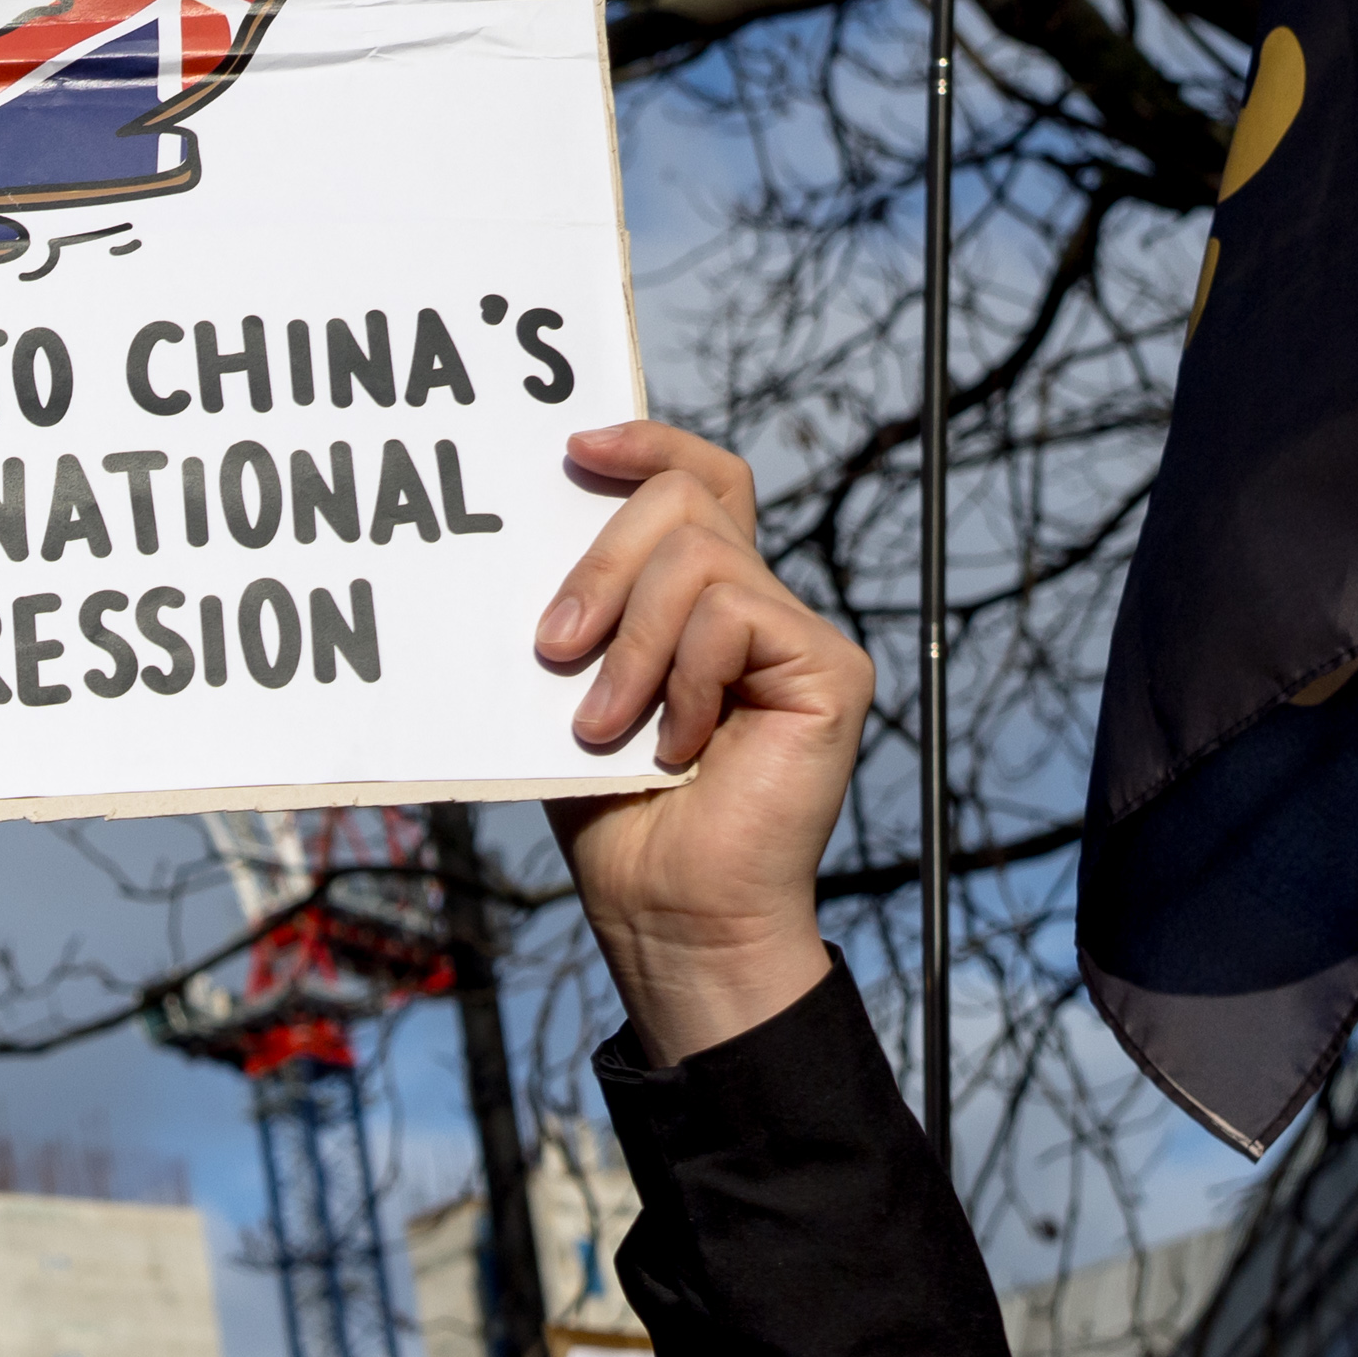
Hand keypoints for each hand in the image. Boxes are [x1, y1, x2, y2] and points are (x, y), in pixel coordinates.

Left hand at [531, 422, 863, 1063]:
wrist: (670, 913)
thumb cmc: (616, 815)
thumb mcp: (573, 690)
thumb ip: (580, 612)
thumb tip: (527, 528)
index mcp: (701, 602)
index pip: (700, 480)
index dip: (647, 443)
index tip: (574, 447)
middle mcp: (759, 604)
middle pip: (685, 498)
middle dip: (600, 561)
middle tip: (554, 648)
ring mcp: (799, 633)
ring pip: (699, 556)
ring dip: (631, 641)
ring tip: (603, 724)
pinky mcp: (829, 669)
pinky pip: (733, 614)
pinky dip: (682, 678)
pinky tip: (675, 746)